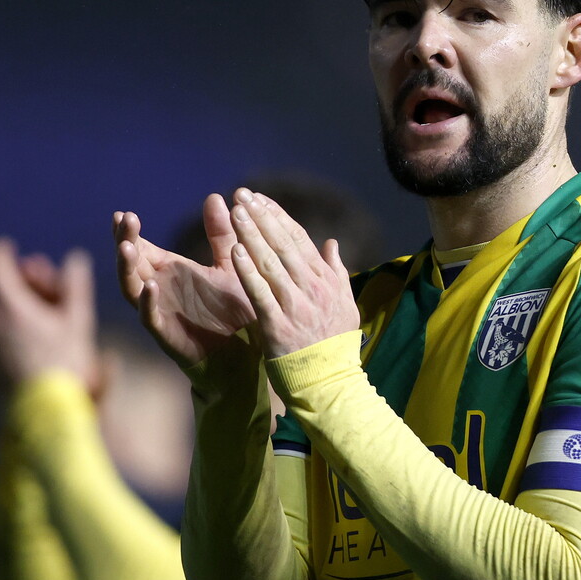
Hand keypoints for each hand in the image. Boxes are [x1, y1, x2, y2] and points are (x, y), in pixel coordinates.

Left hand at [0, 237, 97, 396]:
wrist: (45, 412)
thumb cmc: (65, 364)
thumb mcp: (77, 321)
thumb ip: (74, 285)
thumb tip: (76, 258)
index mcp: (6, 303)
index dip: (1, 251)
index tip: (11, 249)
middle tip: (20, 275)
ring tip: (17, 301)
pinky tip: (9, 326)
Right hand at [113, 194, 255, 366]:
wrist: (248, 353)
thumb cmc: (235, 310)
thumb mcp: (231, 264)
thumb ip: (222, 234)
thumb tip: (216, 197)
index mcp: (170, 271)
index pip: (142, 247)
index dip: (130, 232)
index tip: (124, 213)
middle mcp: (159, 289)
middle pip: (131, 263)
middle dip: (125, 241)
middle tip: (124, 221)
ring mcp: (161, 312)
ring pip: (132, 288)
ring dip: (127, 268)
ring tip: (127, 247)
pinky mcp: (168, 335)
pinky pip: (151, 319)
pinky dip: (148, 303)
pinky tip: (150, 288)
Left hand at [228, 188, 359, 357]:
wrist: (330, 385)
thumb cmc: (334, 346)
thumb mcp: (345, 305)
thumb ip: (336, 272)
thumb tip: (332, 243)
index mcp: (326, 281)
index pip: (299, 238)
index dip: (278, 216)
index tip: (260, 198)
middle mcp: (312, 288)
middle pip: (284, 244)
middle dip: (261, 216)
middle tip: (243, 194)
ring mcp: (296, 306)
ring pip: (271, 263)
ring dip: (252, 235)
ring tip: (236, 212)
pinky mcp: (279, 326)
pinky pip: (261, 293)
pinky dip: (249, 271)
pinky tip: (236, 252)